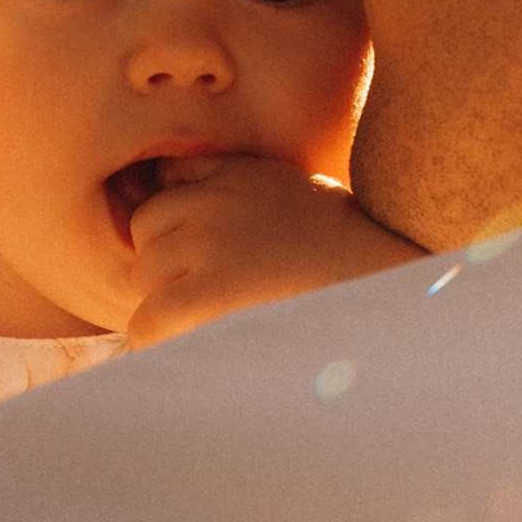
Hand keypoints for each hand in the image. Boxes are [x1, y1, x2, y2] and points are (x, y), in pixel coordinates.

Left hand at [126, 154, 422, 346]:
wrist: (378, 277)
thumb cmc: (341, 243)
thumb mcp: (281, 185)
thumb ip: (224, 178)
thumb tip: (164, 182)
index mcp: (230, 175)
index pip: (164, 195)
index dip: (172, 234)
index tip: (196, 262)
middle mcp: (210, 205)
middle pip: (145, 233)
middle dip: (165, 264)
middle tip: (207, 292)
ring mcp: (206, 248)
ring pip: (143, 274)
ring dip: (163, 297)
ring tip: (203, 321)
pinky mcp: (209, 294)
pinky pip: (148, 319)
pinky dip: (151, 335)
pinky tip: (177, 346)